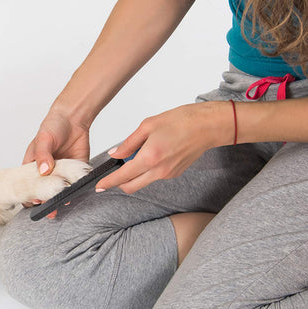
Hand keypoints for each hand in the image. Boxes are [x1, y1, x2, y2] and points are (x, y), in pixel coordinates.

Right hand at [22, 108, 90, 216]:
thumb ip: (42, 155)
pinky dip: (77, 189)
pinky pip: (76, 183)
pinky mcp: (76, 170)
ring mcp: (62, 172)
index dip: (31, 195)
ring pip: (61, 190)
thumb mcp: (44, 138)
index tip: (34, 202)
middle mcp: (47, 171)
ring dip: (62, 198)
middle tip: (50, 210)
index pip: (29, 184)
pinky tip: (77, 194)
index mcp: (34, 165)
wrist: (74, 118)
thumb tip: (43, 171)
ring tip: (63, 203)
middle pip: (45, 191)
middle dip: (47, 202)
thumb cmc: (53, 125)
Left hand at [96, 101, 231, 194]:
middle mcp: (159, 171)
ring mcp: (168, 174)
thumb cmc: (182, 121)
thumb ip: (129, 142)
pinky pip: (155, 176)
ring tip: (139, 152)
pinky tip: (153, 153)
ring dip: (135, 174)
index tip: (99, 185)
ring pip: (143, 182)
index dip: (108, 182)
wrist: (208, 126)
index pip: (123, 176)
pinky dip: (147, 170)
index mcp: (150, 157)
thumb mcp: (148, 125)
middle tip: (115, 170)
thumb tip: (115, 153)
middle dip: (119, 182)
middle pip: (131, 187)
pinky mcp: (175, 174)